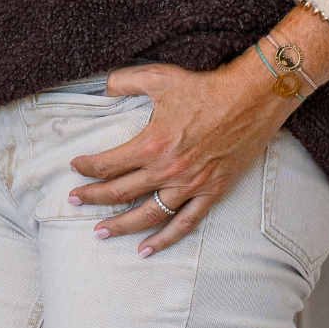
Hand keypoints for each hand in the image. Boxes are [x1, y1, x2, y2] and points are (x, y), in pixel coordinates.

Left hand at [68, 9, 328, 256]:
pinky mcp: (212, 192)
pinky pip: (184, 224)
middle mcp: (168, 170)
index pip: (107, 165)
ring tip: (100, 232)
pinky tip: (145, 250)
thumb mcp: (159, 77)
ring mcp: (191, 185)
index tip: (76, 168)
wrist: (253, 98)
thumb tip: (101, 88)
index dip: (86, 168)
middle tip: (75, 201)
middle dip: (92, 199)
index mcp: (151, 144)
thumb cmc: (206, 87)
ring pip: (147, 215)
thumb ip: (124, 81)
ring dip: (120, 226)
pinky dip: (164, 240)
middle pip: (120, 194)